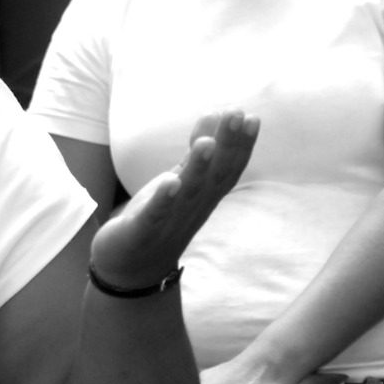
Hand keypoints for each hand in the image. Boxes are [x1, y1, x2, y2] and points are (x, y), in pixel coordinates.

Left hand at [88, 111, 258, 289]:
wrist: (132, 269)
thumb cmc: (160, 218)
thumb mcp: (180, 180)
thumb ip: (196, 152)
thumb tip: (214, 113)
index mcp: (203, 196)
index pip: (227, 168)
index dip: (240, 145)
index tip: (251, 117)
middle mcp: (193, 208)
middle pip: (214, 176)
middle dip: (227, 145)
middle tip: (237, 114)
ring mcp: (169, 221)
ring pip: (188, 193)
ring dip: (199, 168)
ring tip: (207, 142)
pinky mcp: (143, 232)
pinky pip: (155, 215)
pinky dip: (163, 199)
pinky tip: (169, 181)